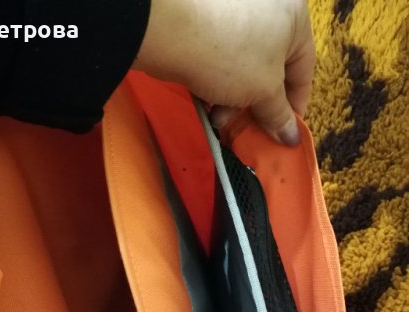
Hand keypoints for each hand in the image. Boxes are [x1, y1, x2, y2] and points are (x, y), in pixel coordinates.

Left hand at [134, 0, 314, 144]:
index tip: (285, 134)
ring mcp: (237, 13)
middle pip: (271, 72)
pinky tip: (207, 103)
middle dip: (256, 108)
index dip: (295, 108)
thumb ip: (279, 115)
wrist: (170, 30)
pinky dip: (218, 84)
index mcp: (294, 16)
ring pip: (245, 70)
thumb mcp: (263, 90)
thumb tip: (291, 138)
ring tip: (219, 119)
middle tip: (246, 131)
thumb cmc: (231, 56)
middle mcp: (269, 9)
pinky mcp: (209, 23)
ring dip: (234, 102)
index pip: (303, 71)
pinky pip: (223, 60)